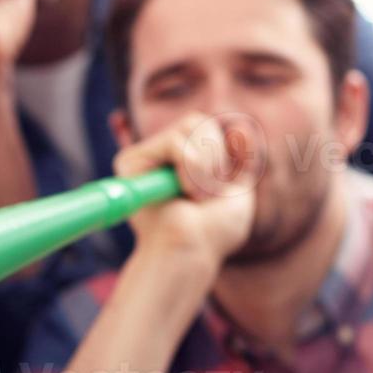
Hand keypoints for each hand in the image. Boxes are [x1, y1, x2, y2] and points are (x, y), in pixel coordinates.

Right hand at [115, 113, 260, 273]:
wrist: (191, 251)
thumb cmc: (214, 231)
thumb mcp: (239, 190)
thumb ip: (242, 159)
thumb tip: (242, 127)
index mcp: (186, 160)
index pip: (209, 127)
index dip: (224, 151)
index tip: (225, 184)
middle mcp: (163, 155)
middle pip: (199, 121)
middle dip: (215, 159)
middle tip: (208, 194)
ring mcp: (146, 156)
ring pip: (190, 127)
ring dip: (205, 166)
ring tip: (196, 196)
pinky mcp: (130, 162)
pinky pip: (173, 142)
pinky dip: (189, 166)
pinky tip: (184, 191)